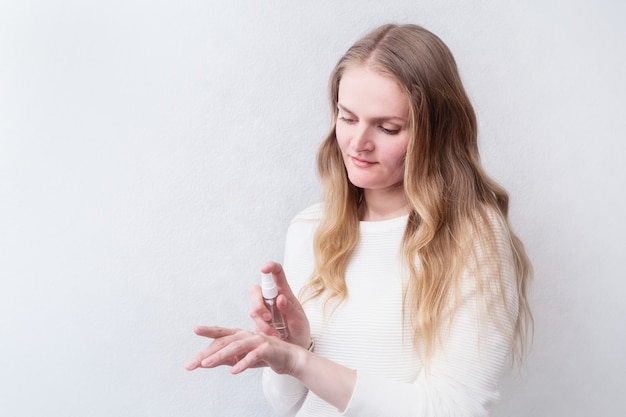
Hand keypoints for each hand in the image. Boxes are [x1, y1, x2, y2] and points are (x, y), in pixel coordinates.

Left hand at [184, 326, 299, 374]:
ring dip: (220, 356)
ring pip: (236, 347)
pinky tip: (234, 370)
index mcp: (240, 335)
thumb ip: (225, 358)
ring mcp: (257, 341)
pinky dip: (243, 363)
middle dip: (206, 352)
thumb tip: (205, 361)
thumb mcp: (241, 358)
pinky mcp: (267, 349)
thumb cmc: (265, 356)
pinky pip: (253, 356)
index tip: (195, 329)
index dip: (208, 330)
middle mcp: (247, 335)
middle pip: (224, 342)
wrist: (289, 358)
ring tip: (206, 364)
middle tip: (192, 363)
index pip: (221, 333)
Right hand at [249, 261, 311, 348]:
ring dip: (262, 323)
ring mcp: (263, 311)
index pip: (276, 274)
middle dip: (257, 304)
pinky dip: (262, 331)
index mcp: (284, 292)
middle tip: (268, 317)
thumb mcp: (299, 320)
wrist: (296, 347)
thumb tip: (280, 298)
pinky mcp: (258, 323)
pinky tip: (273, 337)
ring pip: (253, 310)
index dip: (270, 267)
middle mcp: (271, 299)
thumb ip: (290, 309)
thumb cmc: (299, 330)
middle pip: (255, 291)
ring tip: (276, 333)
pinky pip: (253, 324)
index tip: (264, 269)